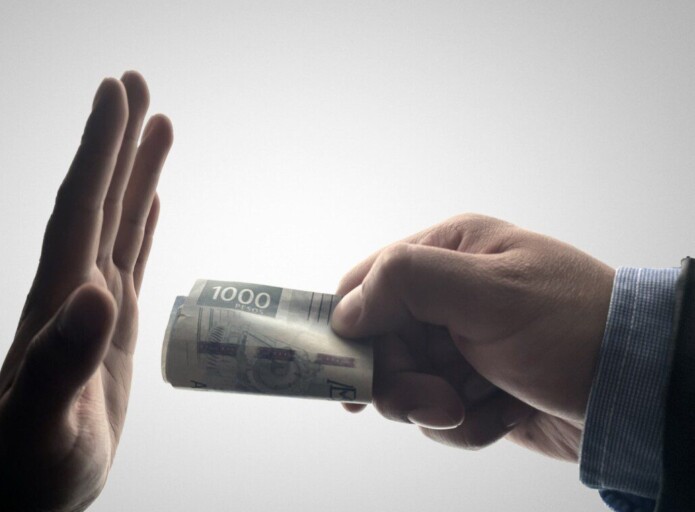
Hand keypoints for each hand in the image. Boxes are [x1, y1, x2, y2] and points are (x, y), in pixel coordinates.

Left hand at [0, 73, 172, 510]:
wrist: (30, 485)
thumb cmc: (34, 461)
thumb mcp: (43, 419)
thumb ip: (61, 359)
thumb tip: (96, 292)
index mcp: (62, 297)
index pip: (82, 205)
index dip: (99, 147)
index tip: (117, 94)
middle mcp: (77, 288)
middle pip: (102, 197)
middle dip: (119, 138)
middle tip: (139, 84)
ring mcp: (96, 304)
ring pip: (120, 221)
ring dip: (139, 171)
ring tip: (161, 125)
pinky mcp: (113, 325)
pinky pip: (132, 257)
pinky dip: (144, 221)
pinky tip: (153, 200)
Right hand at [331, 214, 613, 460]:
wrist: (636, 392)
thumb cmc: (574, 329)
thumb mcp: (492, 294)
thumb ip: (410, 283)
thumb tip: (345, 311)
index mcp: (448, 253)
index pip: (368, 283)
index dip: (350, 328)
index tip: (349, 372)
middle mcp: (447, 296)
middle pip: (380, 343)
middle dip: (401, 381)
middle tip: (436, 401)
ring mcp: (459, 343)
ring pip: (404, 384)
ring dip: (433, 407)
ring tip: (472, 408)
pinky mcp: (472, 387)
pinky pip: (436, 414)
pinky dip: (465, 426)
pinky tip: (502, 414)